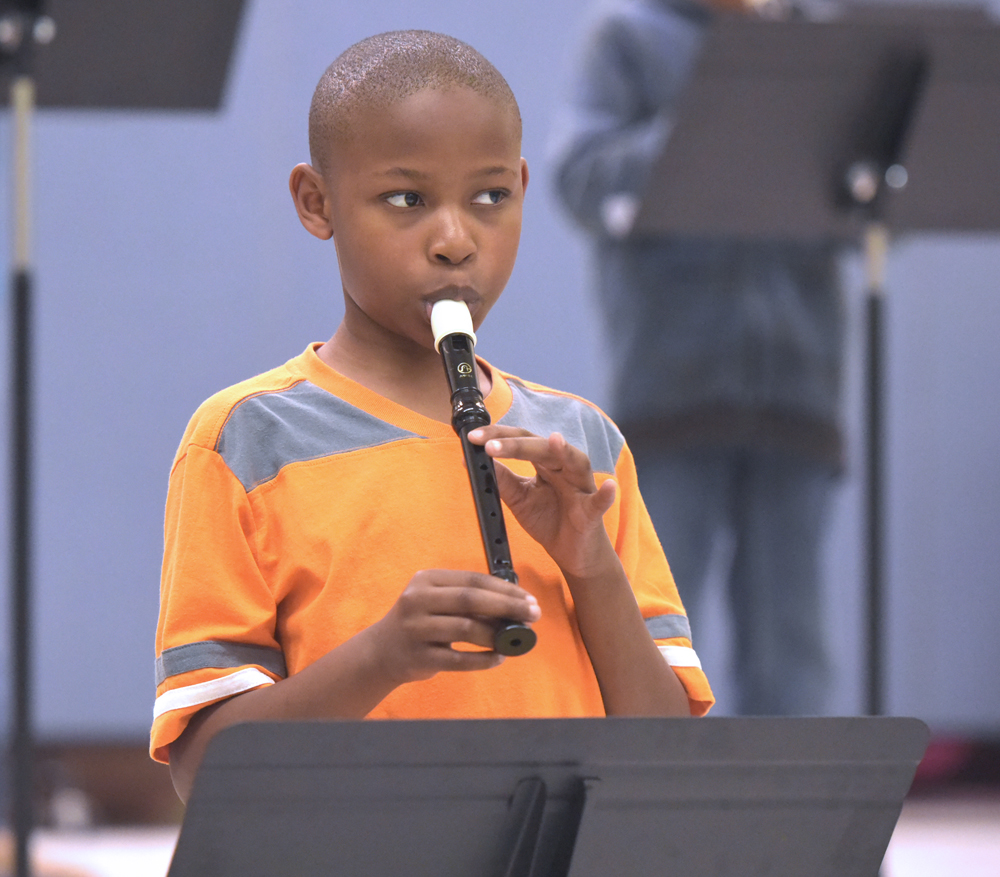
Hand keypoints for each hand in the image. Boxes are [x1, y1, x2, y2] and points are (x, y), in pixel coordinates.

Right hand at [370, 569, 540, 684]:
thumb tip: (515, 604)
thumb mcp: (436, 600)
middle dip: (507, 606)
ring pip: (466, 628)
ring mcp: (416, 629)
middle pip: (470, 599)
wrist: (381, 651)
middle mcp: (418, 600)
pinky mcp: (419, 657)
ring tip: (515, 639)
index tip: (528, 598)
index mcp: (426, 580)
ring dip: (496, 635)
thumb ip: (467, 598)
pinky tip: (498, 658)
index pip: (473, 579)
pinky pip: (459, 660)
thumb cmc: (420, 622)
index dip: (505, 589)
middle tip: (533, 615)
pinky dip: (483, 660)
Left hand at [467, 427, 616, 579]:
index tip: (473, 438)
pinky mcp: (592, 513)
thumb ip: (502, 479)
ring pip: (575, 463)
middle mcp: (565, 469)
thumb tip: (472, 458)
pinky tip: (609, 486)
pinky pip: (600, 502)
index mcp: (546, 463)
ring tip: (553, 441)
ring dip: (564, 452)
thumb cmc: (549, 521)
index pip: (522, 441)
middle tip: (488, 445)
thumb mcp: (519, 499)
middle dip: (516, 444)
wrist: (572, 554)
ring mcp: (581, 488)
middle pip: (543, 448)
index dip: (499, 437)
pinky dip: (605, 494)